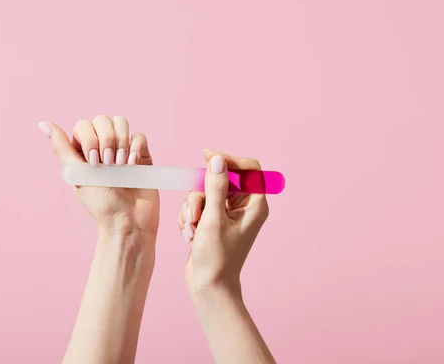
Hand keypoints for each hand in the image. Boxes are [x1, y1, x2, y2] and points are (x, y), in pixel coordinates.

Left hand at [39, 115, 159, 236]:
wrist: (128, 221)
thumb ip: (61, 147)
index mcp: (83, 151)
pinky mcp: (141, 155)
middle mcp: (103, 147)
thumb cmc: (100, 203)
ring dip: (121, 142)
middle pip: (104, 120)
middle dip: (107, 140)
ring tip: (121, 165)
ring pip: (122, 123)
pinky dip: (135, 148)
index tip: (94, 163)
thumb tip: (42, 123)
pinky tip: (132, 165)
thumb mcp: (77, 174)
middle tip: (108, 165)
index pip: (84, 125)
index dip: (90, 138)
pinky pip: (139, 136)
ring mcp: (123, 149)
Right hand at [177, 150, 269, 297]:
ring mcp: (226, 213)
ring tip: (192, 231)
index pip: (248, 168)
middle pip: (218, 179)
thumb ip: (215, 187)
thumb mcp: (213, 220)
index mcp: (254, 204)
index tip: (206, 157)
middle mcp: (243, 206)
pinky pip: (196, 205)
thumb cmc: (216, 258)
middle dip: (200, 195)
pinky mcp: (212, 220)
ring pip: (203, 192)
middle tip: (195, 216)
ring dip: (192, 209)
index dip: (228, 159)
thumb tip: (217, 160)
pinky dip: (189, 218)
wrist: (208, 287)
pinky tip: (190, 236)